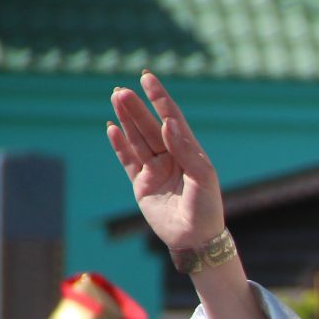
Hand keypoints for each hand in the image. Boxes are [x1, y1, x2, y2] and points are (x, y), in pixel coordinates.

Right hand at [106, 71, 224, 253]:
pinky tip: (111, 128)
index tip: (148, 78)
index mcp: (191, 153)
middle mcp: (172, 158)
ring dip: (126, 120)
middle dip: (137, 108)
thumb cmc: (206, 209)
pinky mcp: (142, 185)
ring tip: (115, 99)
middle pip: (151, 127)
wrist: (195, 240)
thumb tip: (169, 124)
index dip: (160, 98)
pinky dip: (120, 145)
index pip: (173, 119)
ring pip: (138, 140)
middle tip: (121, 90)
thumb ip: (186, 151)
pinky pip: (128, 160)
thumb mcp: (203, 178)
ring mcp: (156, 170)